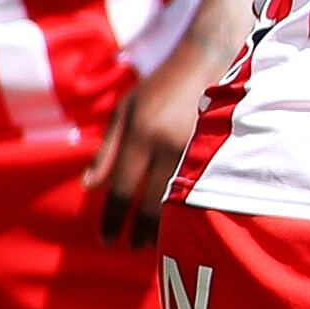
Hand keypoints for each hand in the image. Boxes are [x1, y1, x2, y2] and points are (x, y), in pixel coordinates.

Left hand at [86, 39, 222, 246]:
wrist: (208, 61)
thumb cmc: (160, 86)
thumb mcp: (125, 111)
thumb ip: (106, 151)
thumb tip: (90, 187)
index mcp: (140, 133)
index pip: (123, 189)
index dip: (113, 219)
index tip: (107, 240)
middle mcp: (167, 144)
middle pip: (150, 202)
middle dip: (138, 230)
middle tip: (130, 247)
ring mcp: (197, 148)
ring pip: (177, 201)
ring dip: (163, 226)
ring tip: (152, 243)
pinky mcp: (219, 150)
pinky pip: (199, 189)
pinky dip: (186, 209)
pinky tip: (179, 221)